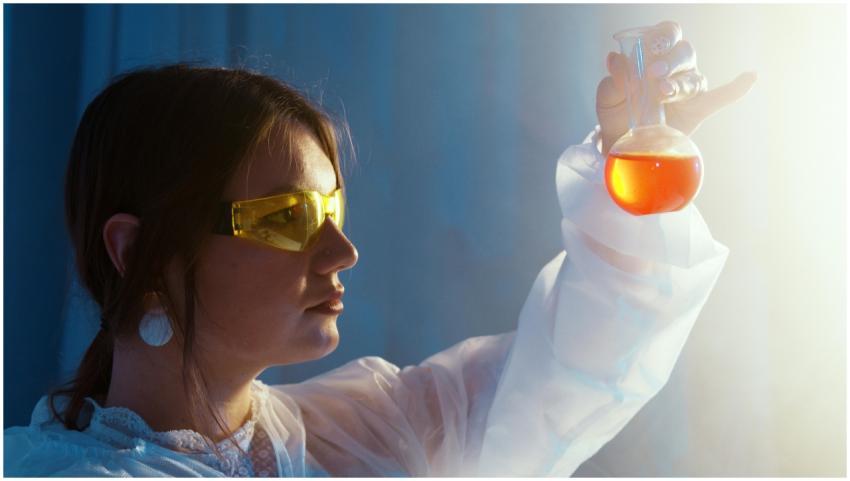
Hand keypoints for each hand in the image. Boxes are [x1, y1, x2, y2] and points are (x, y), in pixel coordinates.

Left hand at [596, 21, 756, 156]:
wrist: (621, 142)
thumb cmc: (616, 111)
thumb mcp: (608, 96)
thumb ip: (614, 80)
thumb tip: (614, 59)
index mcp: (656, 53)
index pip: (667, 33)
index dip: (661, 36)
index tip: (646, 48)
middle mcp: (677, 66)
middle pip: (685, 52)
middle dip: (670, 61)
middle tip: (653, 73)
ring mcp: (689, 88)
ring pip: (694, 78)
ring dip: (680, 84)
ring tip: (663, 92)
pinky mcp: (696, 110)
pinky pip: (719, 98)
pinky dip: (735, 89)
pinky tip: (750, 77)